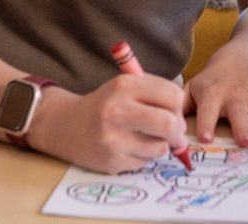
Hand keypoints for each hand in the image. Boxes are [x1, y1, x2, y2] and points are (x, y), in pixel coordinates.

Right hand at [26, 73, 188, 174]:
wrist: (65, 125)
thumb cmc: (104, 105)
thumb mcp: (124, 87)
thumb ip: (155, 96)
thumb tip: (182, 122)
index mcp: (125, 85)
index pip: (172, 95)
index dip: (178, 107)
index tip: (174, 113)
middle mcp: (118, 109)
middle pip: (169, 123)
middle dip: (177, 132)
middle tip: (173, 135)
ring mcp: (113, 137)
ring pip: (160, 147)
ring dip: (160, 146)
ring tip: (145, 139)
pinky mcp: (111, 160)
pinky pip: (144, 162)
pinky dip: (143, 157)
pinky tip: (128, 148)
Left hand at [182, 54, 247, 146]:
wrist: (238, 60)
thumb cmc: (209, 82)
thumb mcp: (192, 88)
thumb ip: (181, 107)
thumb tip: (169, 129)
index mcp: (212, 94)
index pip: (207, 109)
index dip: (206, 123)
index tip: (206, 137)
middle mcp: (233, 95)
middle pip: (238, 112)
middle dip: (242, 127)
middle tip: (246, 143)